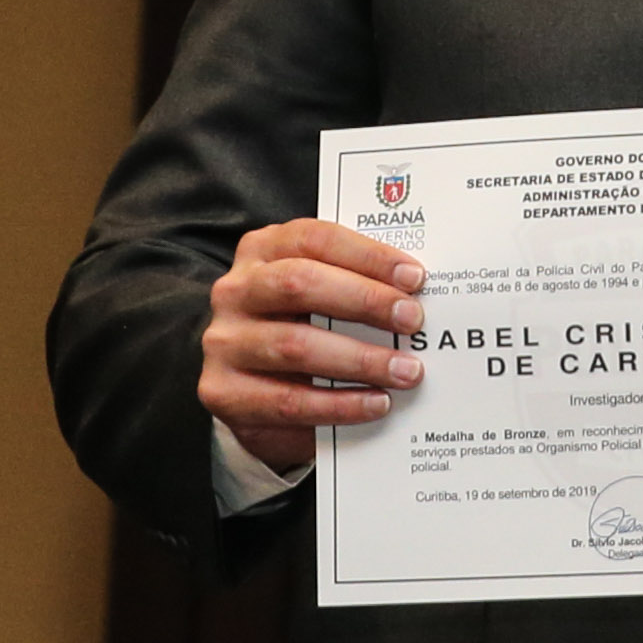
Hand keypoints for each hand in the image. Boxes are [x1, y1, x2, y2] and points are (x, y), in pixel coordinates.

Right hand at [198, 218, 426, 468]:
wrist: (252, 387)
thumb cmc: (301, 326)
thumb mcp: (323, 294)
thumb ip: (356, 282)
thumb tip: (419, 291)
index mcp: (263, 250)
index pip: (315, 239)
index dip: (368, 255)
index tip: (414, 277)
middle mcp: (236, 290)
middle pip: (300, 284)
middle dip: (365, 301)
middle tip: (413, 320)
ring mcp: (224, 341)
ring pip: (295, 345)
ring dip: (360, 359)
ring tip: (406, 371)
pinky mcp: (223, 391)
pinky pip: (289, 400)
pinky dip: (340, 404)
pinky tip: (377, 403)